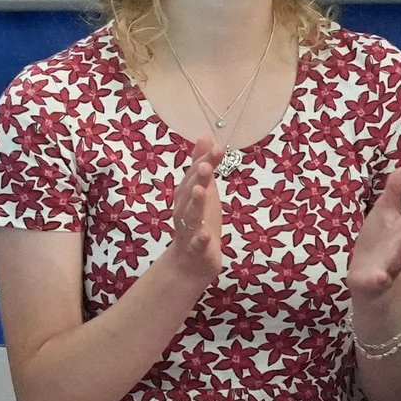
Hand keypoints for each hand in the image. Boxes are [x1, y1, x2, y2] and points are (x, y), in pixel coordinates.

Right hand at [159, 146, 224, 291]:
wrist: (190, 263)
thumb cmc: (198, 223)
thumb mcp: (203, 191)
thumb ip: (202, 165)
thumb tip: (204, 137)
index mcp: (187, 195)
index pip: (194, 174)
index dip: (204, 161)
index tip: (216, 146)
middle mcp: (184, 210)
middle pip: (190, 192)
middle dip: (198, 178)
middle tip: (207, 165)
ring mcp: (189, 230)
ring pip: (191, 215)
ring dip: (196, 203)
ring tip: (202, 191)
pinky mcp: (196, 250)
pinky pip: (196, 244)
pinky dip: (200, 240)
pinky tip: (205, 234)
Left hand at [346, 166, 400, 302]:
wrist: (368, 279)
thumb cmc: (378, 243)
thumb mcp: (384, 215)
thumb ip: (394, 194)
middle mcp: (400, 249)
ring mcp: (389, 266)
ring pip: (398, 258)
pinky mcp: (375, 281)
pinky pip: (379, 281)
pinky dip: (380, 279)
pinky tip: (381, 277)